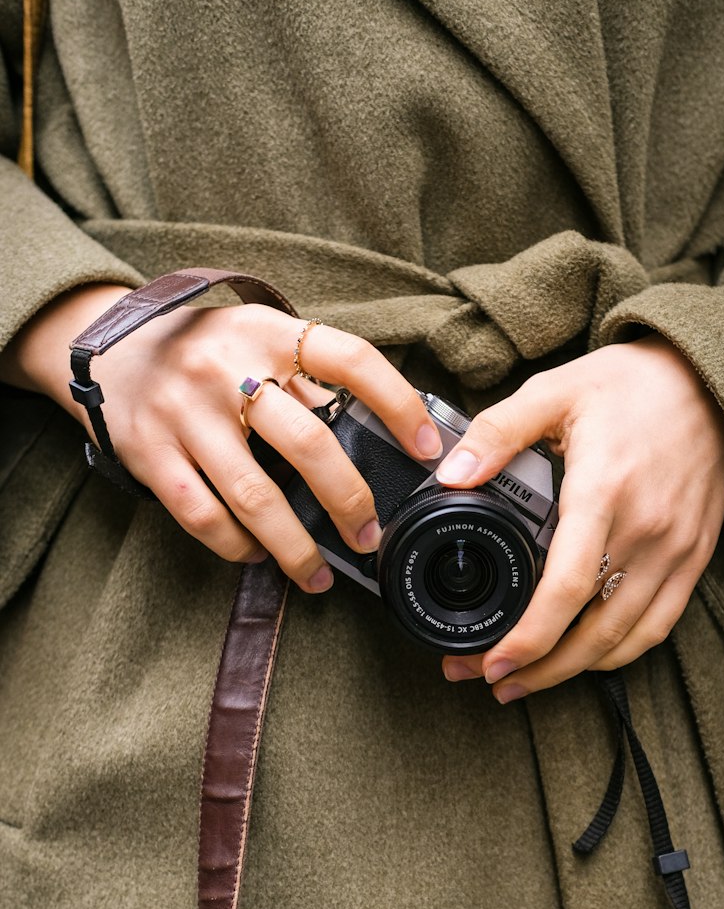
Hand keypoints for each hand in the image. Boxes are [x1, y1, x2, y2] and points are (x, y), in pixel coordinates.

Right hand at [0, 284, 442, 593]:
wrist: (112, 348)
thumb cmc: (209, 352)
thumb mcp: (262, 341)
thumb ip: (311, 380)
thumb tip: (385, 439)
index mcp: (270, 334)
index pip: (351, 360)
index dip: (398, 405)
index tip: (428, 449)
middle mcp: (227, 368)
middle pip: (310, 443)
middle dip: (350, 501)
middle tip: (369, 536)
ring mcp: (185, 412)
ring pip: (255, 496)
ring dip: (296, 546)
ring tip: (319, 574)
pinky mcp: (151, 453)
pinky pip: (204, 516)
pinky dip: (238, 546)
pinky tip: (259, 554)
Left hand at [434, 335, 723, 699]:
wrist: (711, 377)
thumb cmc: (631, 383)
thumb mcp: (554, 391)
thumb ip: (497, 433)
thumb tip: (449, 474)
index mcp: (603, 491)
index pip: (565, 589)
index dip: (527, 638)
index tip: (490, 661)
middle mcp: (645, 530)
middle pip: (591, 630)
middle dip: (537, 669)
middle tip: (491, 680)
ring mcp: (675, 549)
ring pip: (624, 638)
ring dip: (573, 671)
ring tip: (527, 682)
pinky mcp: (695, 556)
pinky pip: (659, 625)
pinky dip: (621, 653)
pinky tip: (586, 659)